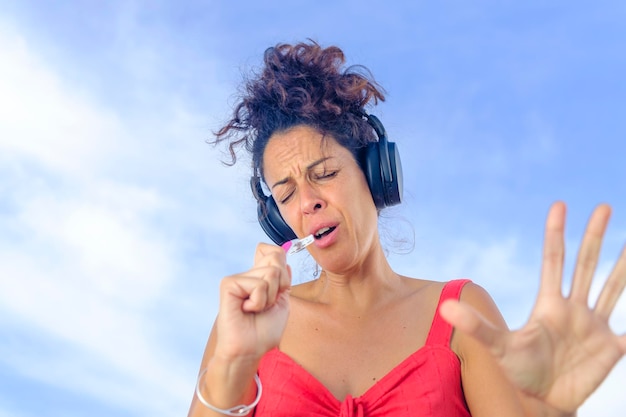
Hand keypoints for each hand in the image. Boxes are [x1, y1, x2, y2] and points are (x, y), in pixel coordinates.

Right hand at [214, 243, 291, 360]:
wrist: (250, 350)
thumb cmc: (263, 332)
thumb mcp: (282, 302)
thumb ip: (283, 279)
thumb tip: (283, 257)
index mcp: (260, 277)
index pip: (274, 251)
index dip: (282, 262)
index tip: (280, 287)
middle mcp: (248, 275)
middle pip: (276, 259)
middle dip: (280, 285)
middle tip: (267, 304)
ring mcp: (238, 278)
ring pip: (271, 273)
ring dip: (269, 297)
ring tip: (256, 309)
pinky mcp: (229, 284)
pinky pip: (257, 284)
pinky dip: (259, 301)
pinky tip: (247, 309)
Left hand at [441, 202, 625, 413]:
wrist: (538, 403)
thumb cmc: (517, 372)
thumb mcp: (497, 347)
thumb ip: (476, 327)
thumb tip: (444, 308)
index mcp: (548, 304)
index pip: (553, 260)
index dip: (555, 234)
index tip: (559, 205)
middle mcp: (572, 309)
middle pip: (585, 264)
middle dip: (594, 236)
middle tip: (604, 207)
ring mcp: (593, 326)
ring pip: (612, 289)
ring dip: (623, 267)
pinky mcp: (611, 348)